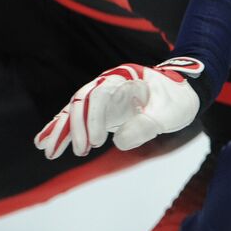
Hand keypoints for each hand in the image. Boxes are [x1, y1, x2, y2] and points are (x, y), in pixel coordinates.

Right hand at [36, 57, 204, 158]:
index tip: (96, 143)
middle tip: (74, 152)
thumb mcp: (170, 114)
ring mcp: (105, 95)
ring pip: (75, 110)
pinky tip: (47, 142)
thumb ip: (146, 125)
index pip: (100, 95)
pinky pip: (78, 117)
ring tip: (46, 150)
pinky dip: (64, 129)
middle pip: (82, 102)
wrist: (184, 92)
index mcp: (126, 78)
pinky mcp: (103, 108)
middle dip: (73, 128)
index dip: (93, 119)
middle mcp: (111, 83)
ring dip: (61, 130)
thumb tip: (118, 141)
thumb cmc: (178, 100)